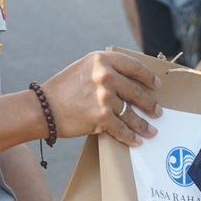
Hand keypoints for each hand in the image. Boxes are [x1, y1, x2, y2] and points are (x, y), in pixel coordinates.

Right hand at [40, 51, 163, 145]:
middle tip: (157, 111)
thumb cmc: (63, 88)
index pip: (134, 66)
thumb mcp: (84, 68)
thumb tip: (130, 81)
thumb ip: (106, 70)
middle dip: (150, 104)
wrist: (43, 108)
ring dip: (144, 124)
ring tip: (151, 130)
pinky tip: (136, 140)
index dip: (148, 77)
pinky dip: (130, 136)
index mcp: (102, 60)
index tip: (156, 85)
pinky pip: (122, 128)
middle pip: (136, 91)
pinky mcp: (102, 116)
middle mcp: (105, 76)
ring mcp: (105, 96)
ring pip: (131, 113)